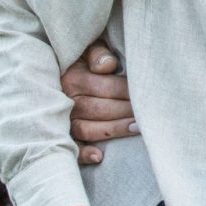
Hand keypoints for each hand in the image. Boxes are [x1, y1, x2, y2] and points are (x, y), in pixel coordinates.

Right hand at [61, 41, 135, 165]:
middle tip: (149, 113)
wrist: (56, 69)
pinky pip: (70, 146)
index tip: (147, 92)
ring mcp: (62, 120)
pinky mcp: (60, 134)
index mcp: (73, 78)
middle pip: (99, 109)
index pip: (105, 87)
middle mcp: (66, 100)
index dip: (127, 91)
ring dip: (114, 130)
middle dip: (126, 111)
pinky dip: (82, 154)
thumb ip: (97, 54)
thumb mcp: (86, 49)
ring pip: (88, 129)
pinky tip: (99, 156)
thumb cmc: (80, 59)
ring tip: (137, 127)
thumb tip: (108, 65)